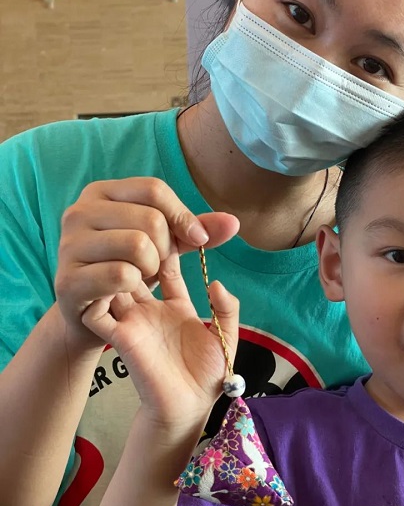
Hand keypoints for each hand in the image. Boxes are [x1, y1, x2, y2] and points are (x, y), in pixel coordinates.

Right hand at [54, 177, 238, 348]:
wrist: (90, 315)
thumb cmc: (127, 268)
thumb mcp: (162, 245)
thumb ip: (195, 231)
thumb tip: (234, 223)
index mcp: (101, 192)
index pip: (154, 189)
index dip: (183, 215)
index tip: (198, 240)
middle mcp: (78, 211)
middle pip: (150, 219)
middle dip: (165, 248)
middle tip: (155, 265)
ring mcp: (68, 245)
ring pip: (137, 245)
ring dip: (150, 269)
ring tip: (139, 277)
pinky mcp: (68, 280)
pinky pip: (121, 275)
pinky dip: (134, 286)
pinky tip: (124, 292)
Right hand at [81, 238, 238, 429]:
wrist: (188, 409)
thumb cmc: (207, 376)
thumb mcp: (226, 335)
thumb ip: (226, 308)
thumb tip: (217, 283)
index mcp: (176, 305)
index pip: (166, 265)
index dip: (168, 246)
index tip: (172, 228)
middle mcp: (150, 309)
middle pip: (136, 267)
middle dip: (139, 247)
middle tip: (147, 233)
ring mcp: (132, 321)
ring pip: (115, 280)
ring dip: (121, 264)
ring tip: (134, 251)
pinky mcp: (119, 337)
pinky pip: (99, 309)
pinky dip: (102, 292)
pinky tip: (115, 278)